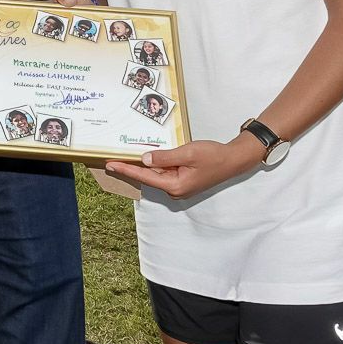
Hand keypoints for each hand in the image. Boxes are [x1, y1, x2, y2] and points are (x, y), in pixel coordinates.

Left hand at [103, 135, 264, 199]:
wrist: (233, 160)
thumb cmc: (212, 156)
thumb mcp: (186, 153)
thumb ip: (164, 157)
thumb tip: (144, 159)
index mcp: (175, 186)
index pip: (144, 176)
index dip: (126, 170)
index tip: (110, 165)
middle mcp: (175, 190)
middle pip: (148, 177)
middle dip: (132, 167)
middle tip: (112, 158)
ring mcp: (179, 187)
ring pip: (156, 174)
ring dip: (144, 165)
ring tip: (126, 155)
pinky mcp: (182, 181)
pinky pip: (165, 172)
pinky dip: (156, 165)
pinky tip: (147, 157)